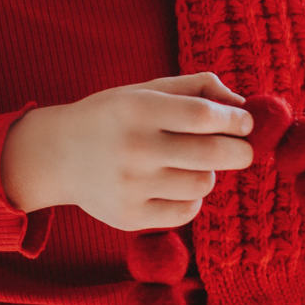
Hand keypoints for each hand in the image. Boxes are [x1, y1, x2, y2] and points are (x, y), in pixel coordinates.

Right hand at [0, 73, 254, 230]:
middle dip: (240, 152)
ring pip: (202, 185)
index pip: (204, 116)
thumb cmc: (112, 117)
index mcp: (139, 109)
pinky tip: (179, 187)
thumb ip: (194, 88)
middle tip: (244, 150)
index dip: (235, 120)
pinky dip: (191, 199)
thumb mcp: (145, 90)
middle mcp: (135, 149)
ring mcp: (131, 187)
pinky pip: (185, 212)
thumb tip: (241, 103)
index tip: (247, 123)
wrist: (58, 156)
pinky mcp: (129, 217)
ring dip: (209, 175)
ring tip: (195, 166)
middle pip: (212, 154)